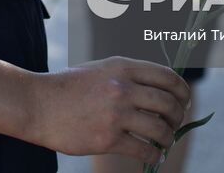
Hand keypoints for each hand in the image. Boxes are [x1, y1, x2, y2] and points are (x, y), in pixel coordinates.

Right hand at [26, 58, 190, 164]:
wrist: (38, 104)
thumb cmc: (69, 87)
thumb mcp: (101, 68)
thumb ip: (128, 74)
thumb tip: (160, 88)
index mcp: (123, 66)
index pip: (168, 77)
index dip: (182, 91)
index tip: (185, 101)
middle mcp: (123, 87)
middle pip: (169, 103)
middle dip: (179, 116)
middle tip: (176, 124)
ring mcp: (116, 113)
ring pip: (160, 128)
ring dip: (168, 138)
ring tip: (165, 141)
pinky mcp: (108, 138)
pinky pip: (143, 149)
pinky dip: (154, 155)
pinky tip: (153, 156)